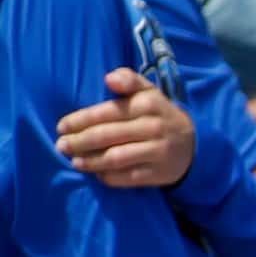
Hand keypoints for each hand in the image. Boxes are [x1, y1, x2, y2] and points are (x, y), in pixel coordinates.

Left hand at [56, 70, 194, 188]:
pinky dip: (107, 176)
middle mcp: (154, 128)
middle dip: (79, 142)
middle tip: (62, 146)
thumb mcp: (148, 92)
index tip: (61, 127)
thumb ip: (129, 79)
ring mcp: (158, 152)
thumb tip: (109, 79)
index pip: (106, 112)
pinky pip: (127, 178)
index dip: (79, 121)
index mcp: (148, 104)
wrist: (193, 144)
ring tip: (74, 162)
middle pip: (107, 136)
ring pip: (115, 158)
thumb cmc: (158, 115)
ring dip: (90, 161)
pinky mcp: (159, 173)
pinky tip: (96, 173)